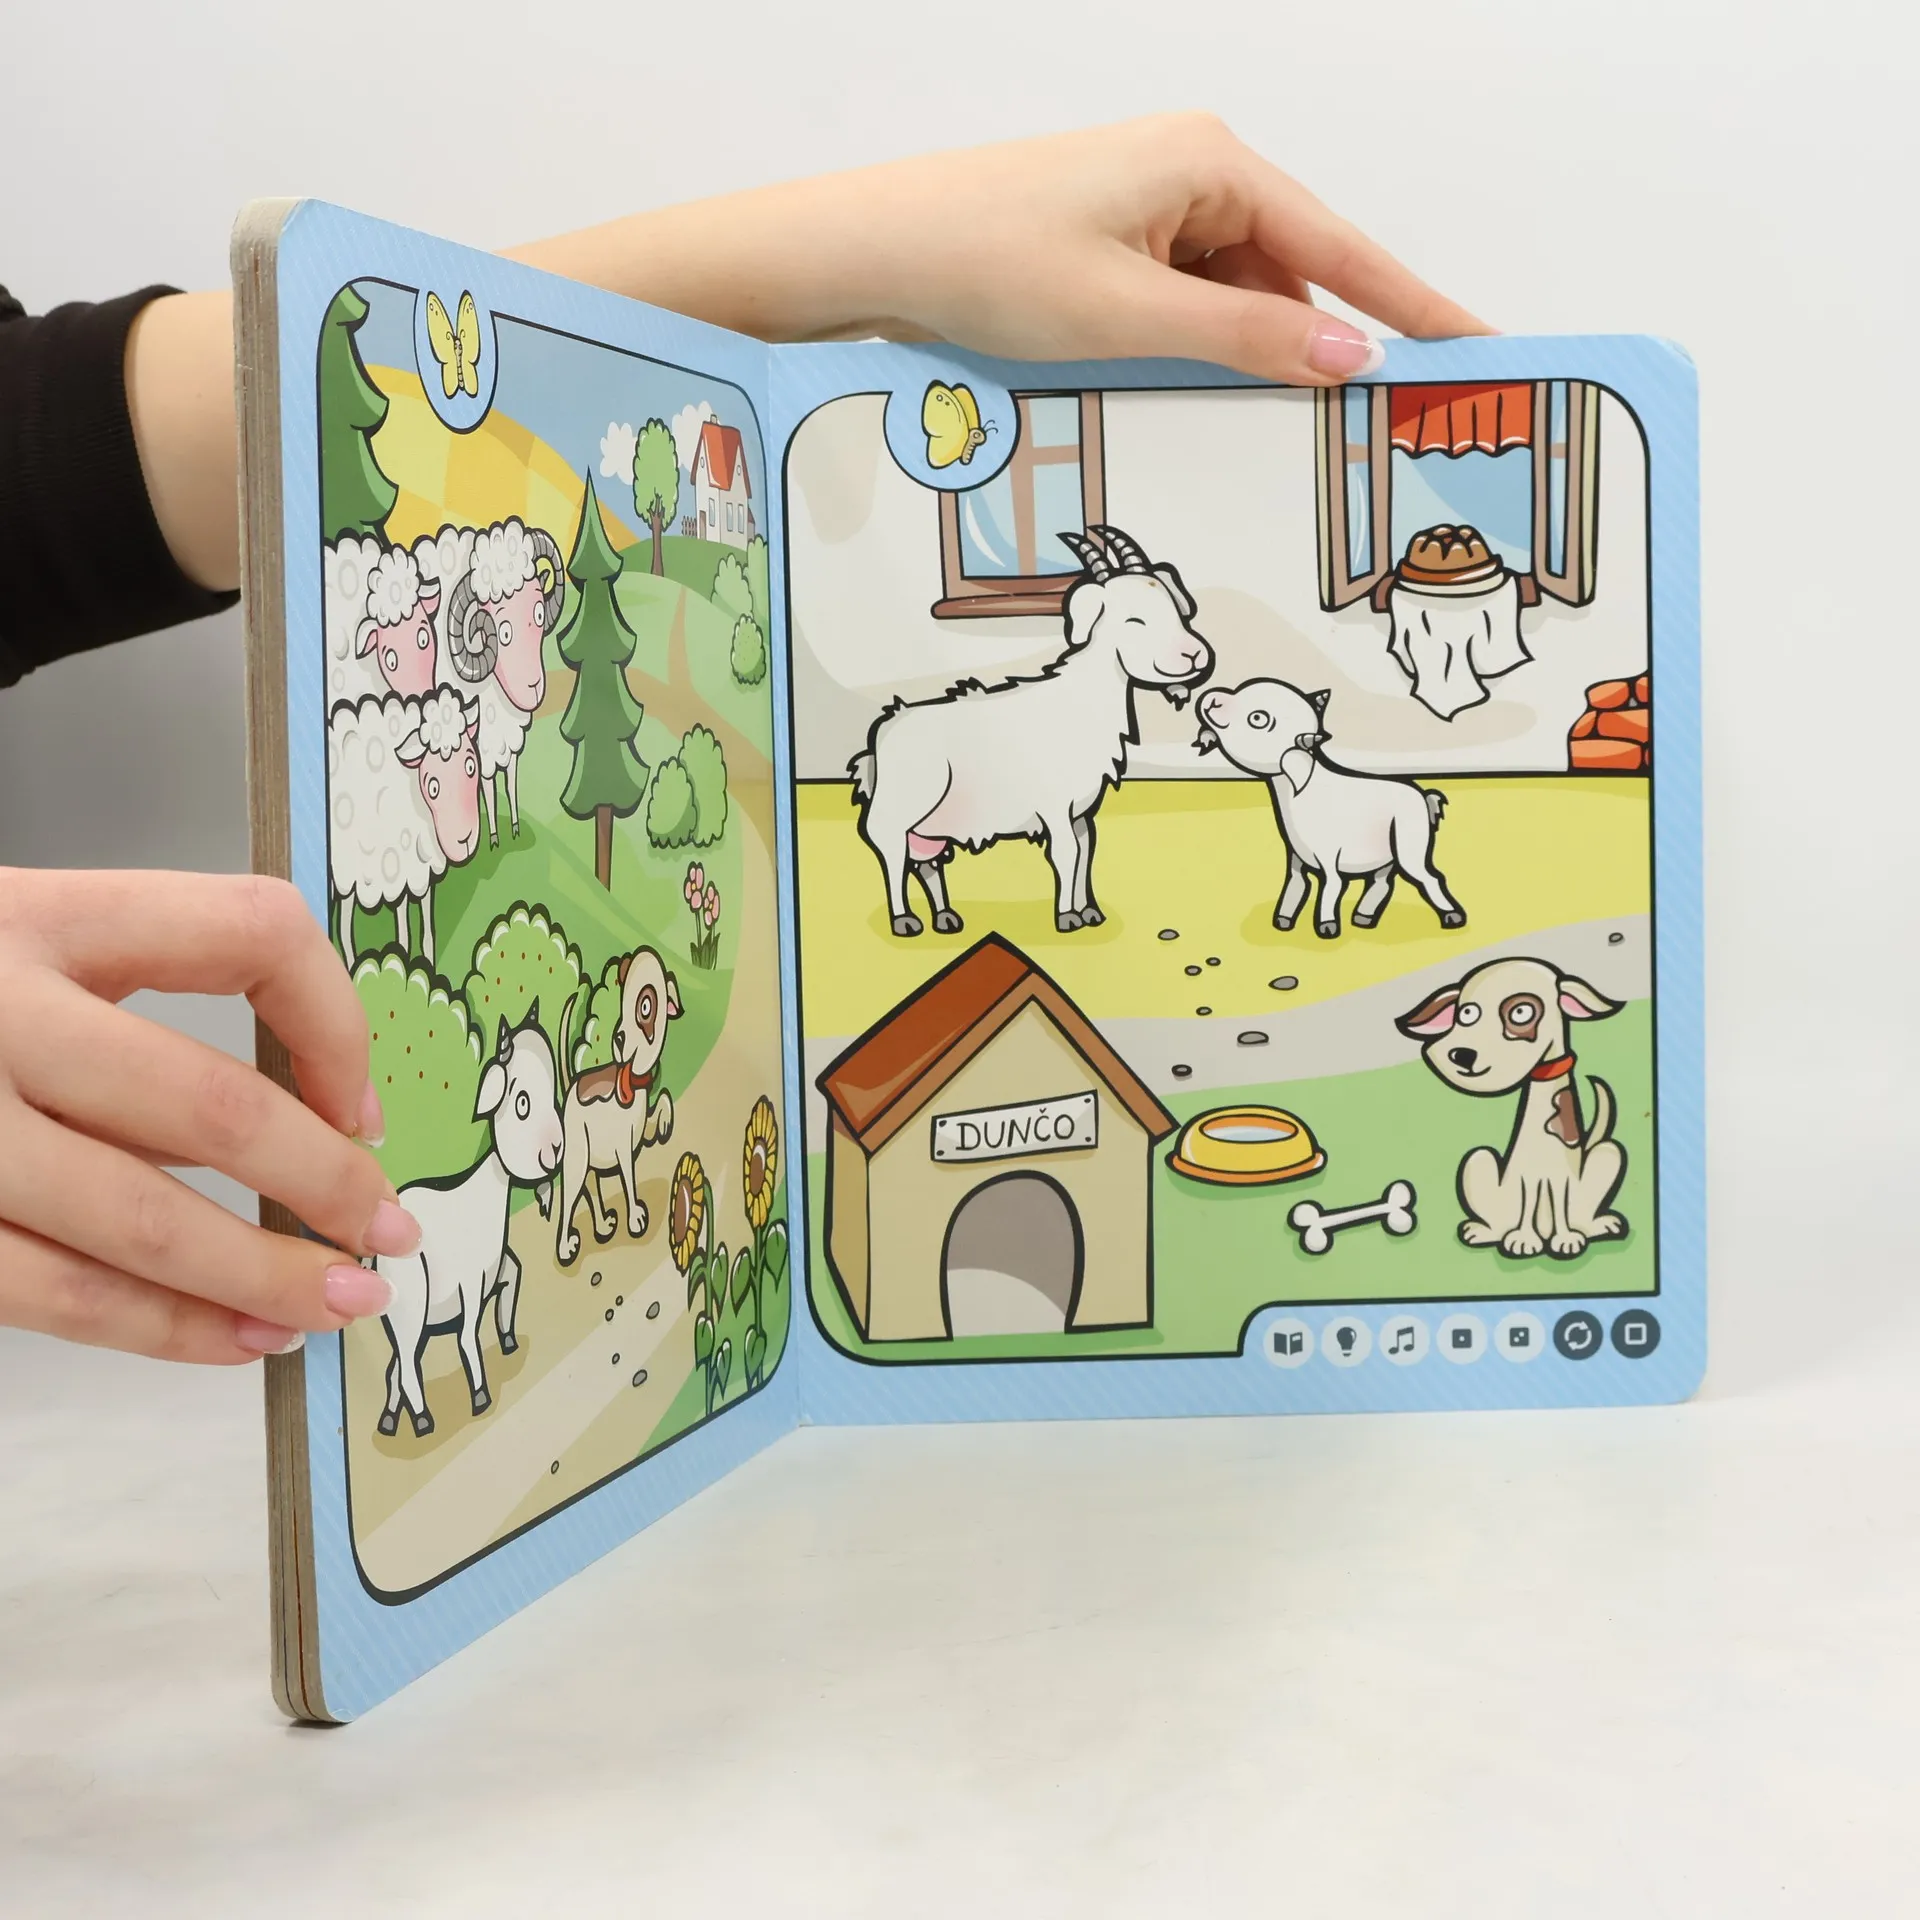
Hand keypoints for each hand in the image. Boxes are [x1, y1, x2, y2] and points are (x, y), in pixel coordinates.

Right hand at [0, 869, 414, 1363]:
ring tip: (332, 1308)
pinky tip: (229, 1340)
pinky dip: (158, 1328)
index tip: (367, 1102)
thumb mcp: (21, 958)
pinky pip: (48, 1292)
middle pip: (209, 1102)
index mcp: (40, 914)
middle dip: (324, 1183)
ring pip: (137, 1218)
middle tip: (386, 1234)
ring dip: (258, 1279)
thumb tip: (308, 1132)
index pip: (250, 931)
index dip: (337, 1022)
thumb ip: (133, 1023)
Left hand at [513, 113, 1488, 382]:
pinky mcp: (1113, 249)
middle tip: (1376, 429)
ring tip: (1274, 433)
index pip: (1342, 248)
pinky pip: (1187, 308)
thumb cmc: (984, 259)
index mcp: (1209, 165)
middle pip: (1293, 277)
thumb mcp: (1128, 313)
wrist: (871, 252)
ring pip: (1236, 302)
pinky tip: (1197, 404)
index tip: (1481, 347)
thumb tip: (1349, 357)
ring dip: (1250, 364)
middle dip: (1322, 350)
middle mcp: (1190, 176)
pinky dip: (1200, 357)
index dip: (1415, 306)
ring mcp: (1150, 211)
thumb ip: (1245, 339)